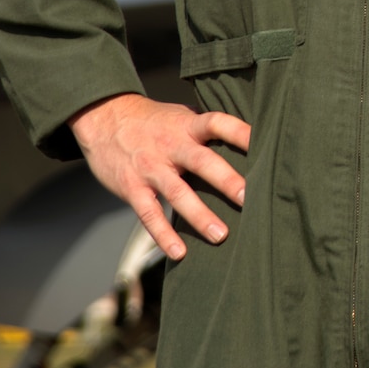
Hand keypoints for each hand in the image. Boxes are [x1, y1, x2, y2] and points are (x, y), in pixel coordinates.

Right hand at [69, 92, 251, 260]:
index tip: (265, 144)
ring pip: (178, 192)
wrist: (103, 117)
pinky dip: (164, 235)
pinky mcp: (132, 188)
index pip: (218, 123)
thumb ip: (208, 129)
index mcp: (188, 125)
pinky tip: (180, 252)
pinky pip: (149, 214)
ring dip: (199, 215)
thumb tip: (252, 139)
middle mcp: (171, 145)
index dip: (241, 132)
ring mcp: (150, 167)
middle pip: (201, 161)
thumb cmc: (154, 121)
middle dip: (226, 179)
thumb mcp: (182, 115)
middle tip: (248, 197)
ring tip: (221, 235)